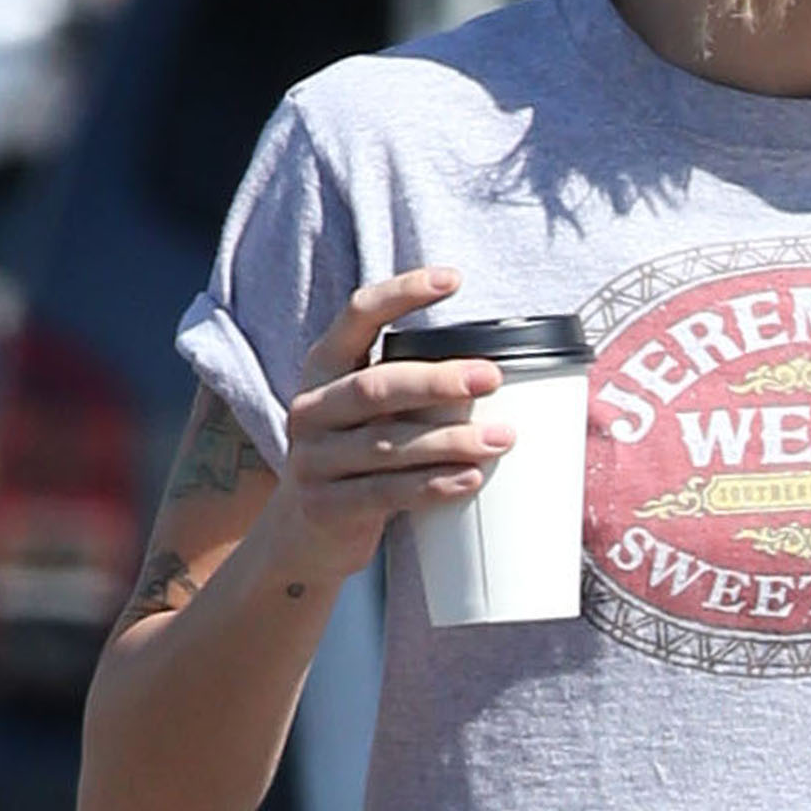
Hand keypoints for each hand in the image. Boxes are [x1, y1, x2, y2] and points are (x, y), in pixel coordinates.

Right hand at [272, 269, 516, 580]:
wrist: (306, 532)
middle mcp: (310, 408)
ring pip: (387, 444)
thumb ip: (411, 389)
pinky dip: (433, 485)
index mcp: (324, 370)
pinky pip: (386, 492)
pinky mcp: (327, 506)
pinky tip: (471, 479)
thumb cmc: (358, 457)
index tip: (453, 279)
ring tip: (504, 438)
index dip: (401, 294)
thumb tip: (501, 370)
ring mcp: (313, 459)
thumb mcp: (370, 413)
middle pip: (376, 386)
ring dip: (451, 440)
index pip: (357, 316)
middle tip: (493, 378)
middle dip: (438, 381)